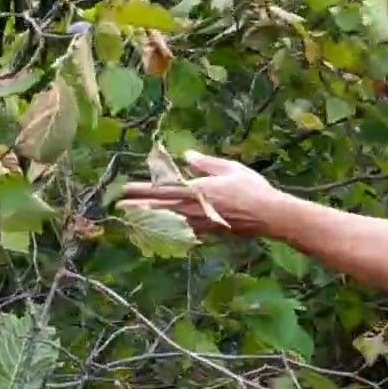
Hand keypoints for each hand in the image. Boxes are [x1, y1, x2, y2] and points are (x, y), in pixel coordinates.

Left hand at [117, 150, 281, 236]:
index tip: (124, 187)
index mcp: (198, 189)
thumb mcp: (230, 168)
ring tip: (133, 218)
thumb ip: (206, 163)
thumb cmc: (252, 188)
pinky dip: (168, 230)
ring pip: (168, 221)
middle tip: (119, 206)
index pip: (163, 188)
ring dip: (148, 219)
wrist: (268, 216)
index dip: (143, 188)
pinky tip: (161, 231)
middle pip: (160, 207)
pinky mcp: (208, 232)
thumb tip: (187, 155)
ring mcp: (200, 223)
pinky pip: (182, 231)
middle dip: (138, 206)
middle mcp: (194, 207)